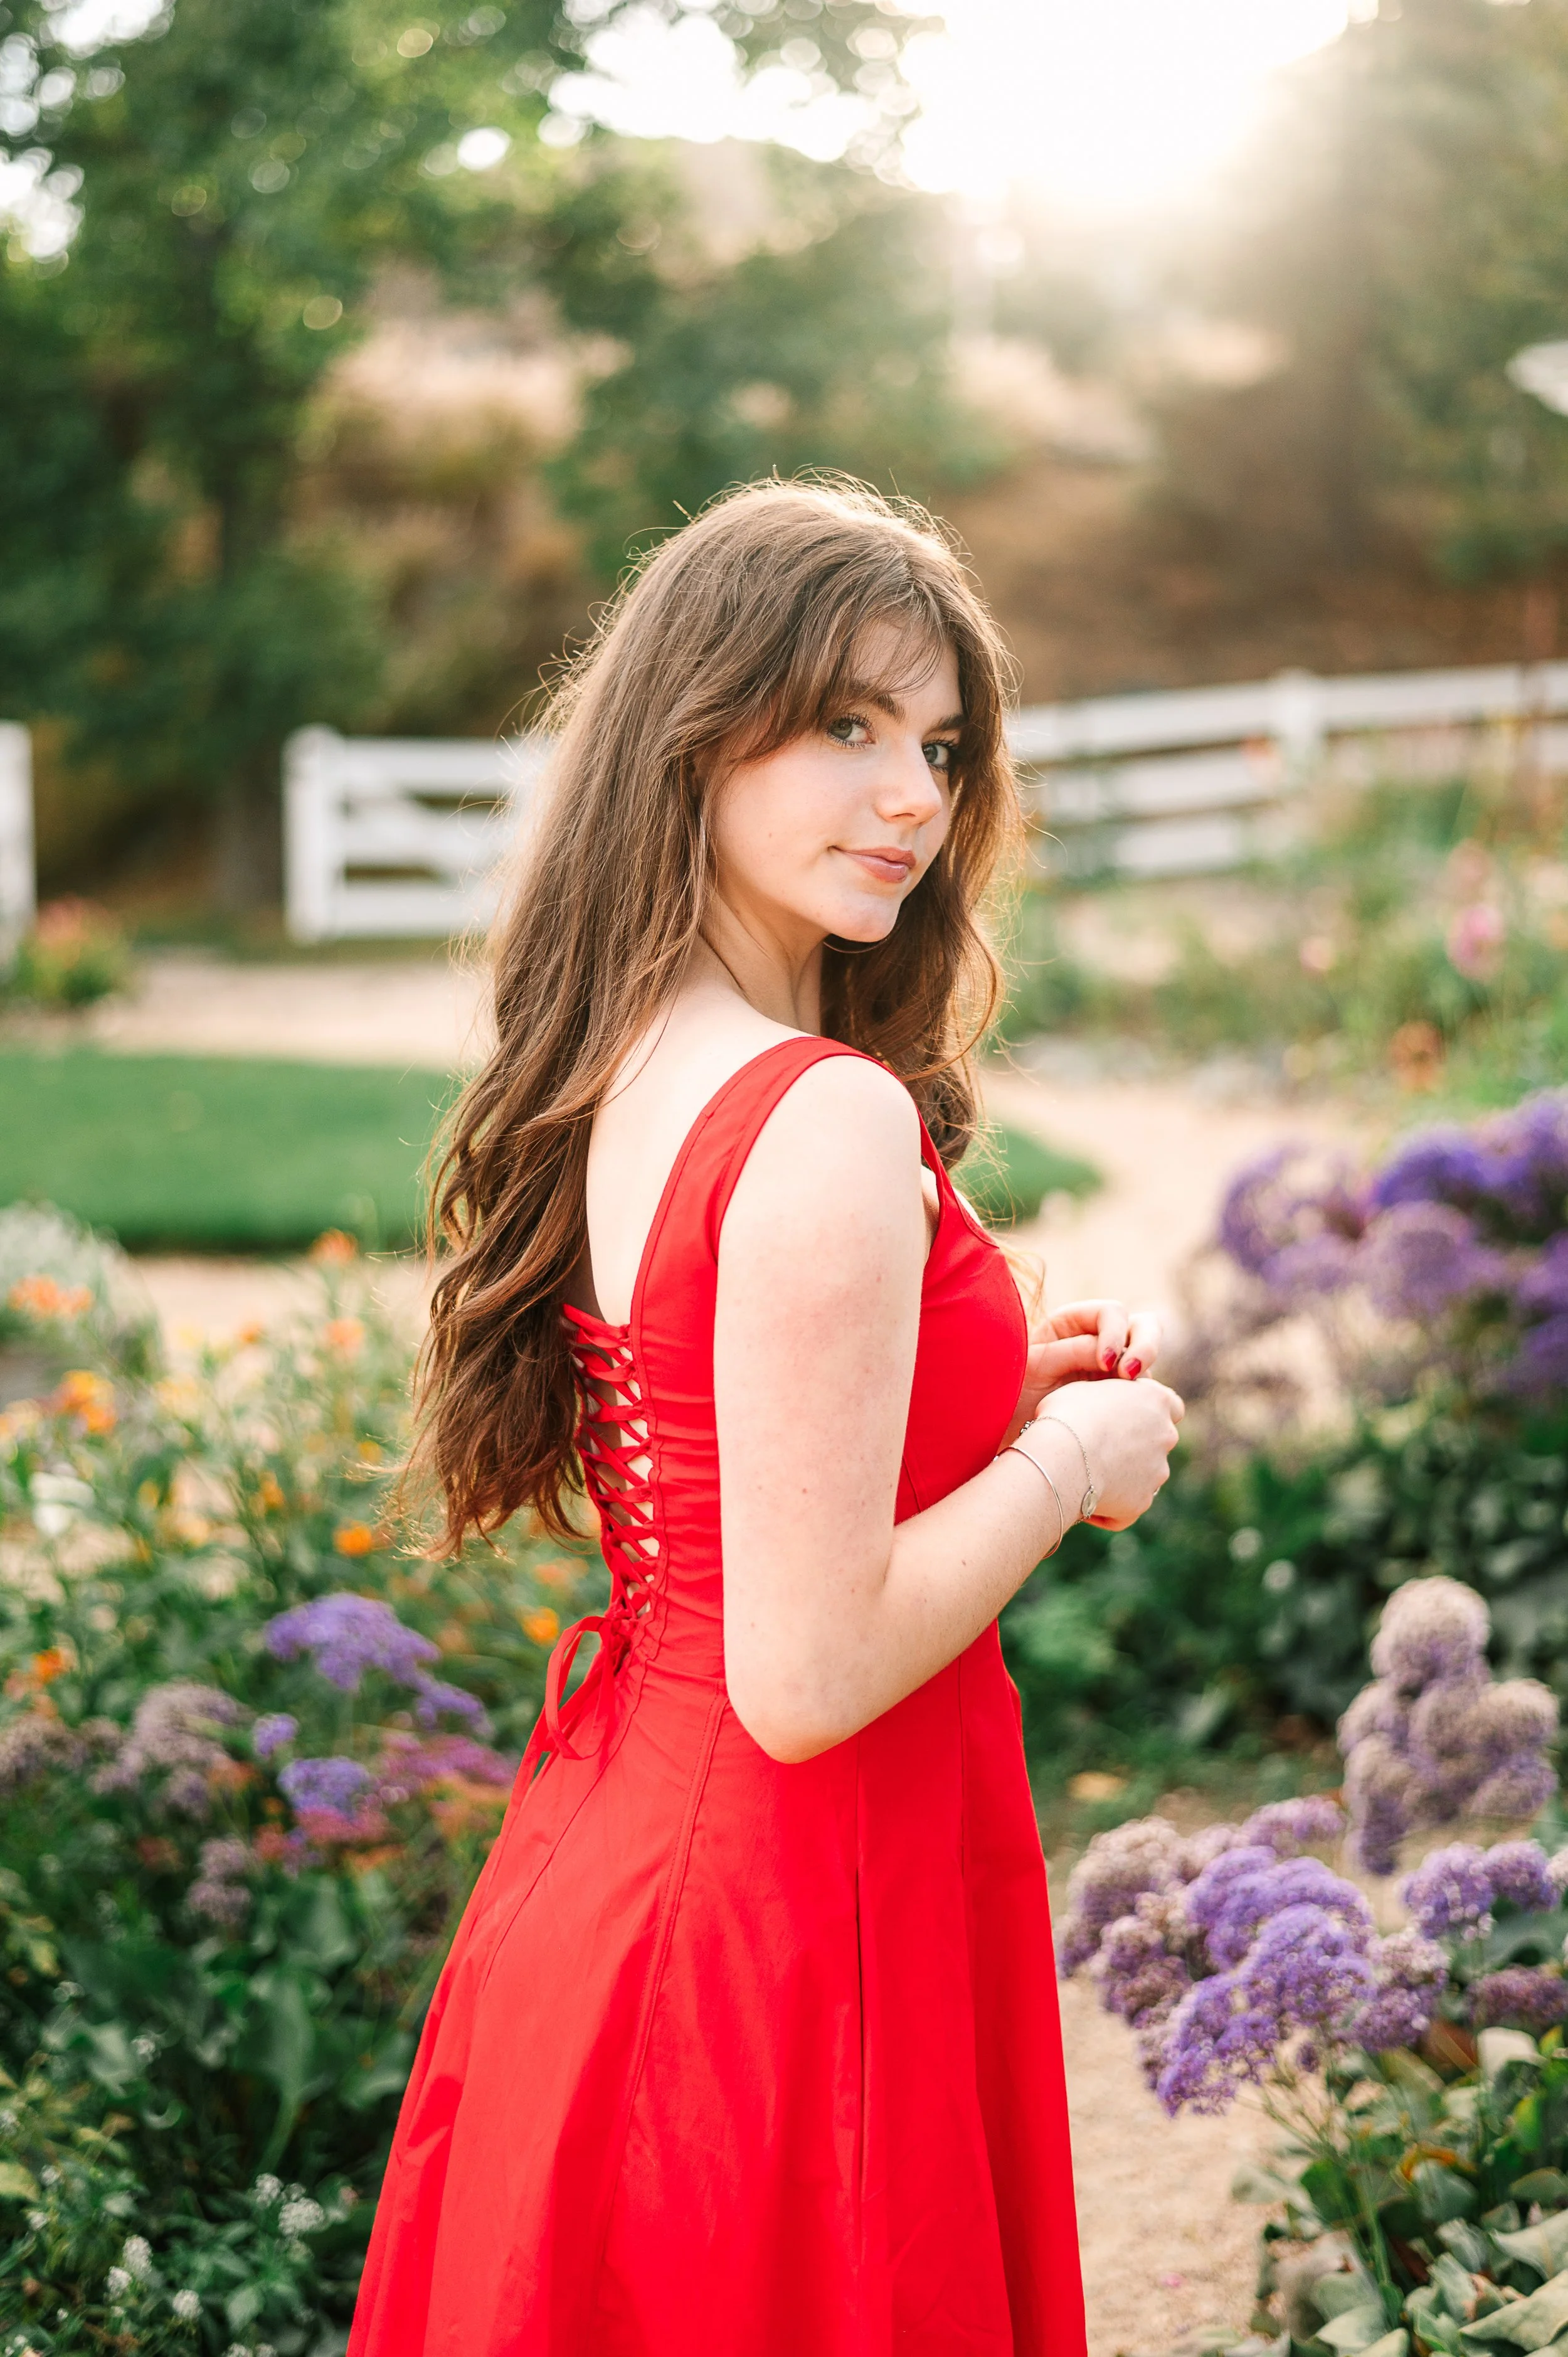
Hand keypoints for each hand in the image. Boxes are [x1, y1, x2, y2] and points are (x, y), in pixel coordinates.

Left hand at [1012, 1298, 1162, 1433]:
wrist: (1010, 1430)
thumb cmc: (1011, 1392)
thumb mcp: (1036, 1366)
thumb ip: (1073, 1351)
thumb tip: (1114, 1354)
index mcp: (1073, 1323)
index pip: (1111, 1313)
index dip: (1115, 1334)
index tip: (1106, 1364)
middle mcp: (1099, 1340)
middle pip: (1143, 1326)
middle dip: (1146, 1346)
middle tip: (1130, 1375)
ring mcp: (1113, 1369)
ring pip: (1149, 1360)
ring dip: (1147, 1376)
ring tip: (1134, 1400)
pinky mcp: (1120, 1396)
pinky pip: (1145, 1393)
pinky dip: (1145, 1401)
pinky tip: (1130, 1418)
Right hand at [1027, 1376, 1183, 1532]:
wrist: (1062, 1458)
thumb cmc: (1067, 1415)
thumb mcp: (1086, 1389)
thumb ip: (1108, 1396)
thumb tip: (1103, 1407)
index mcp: (1156, 1400)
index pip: (1172, 1405)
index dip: (1152, 1411)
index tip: (1130, 1415)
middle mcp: (1165, 1435)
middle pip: (1158, 1440)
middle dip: (1136, 1444)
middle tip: (1101, 1446)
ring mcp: (1158, 1471)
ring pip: (1145, 1473)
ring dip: (1124, 1474)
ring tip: (1087, 1476)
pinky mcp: (1142, 1501)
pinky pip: (1128, 1503)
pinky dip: (1111, 1505)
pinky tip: (1084, 1502)